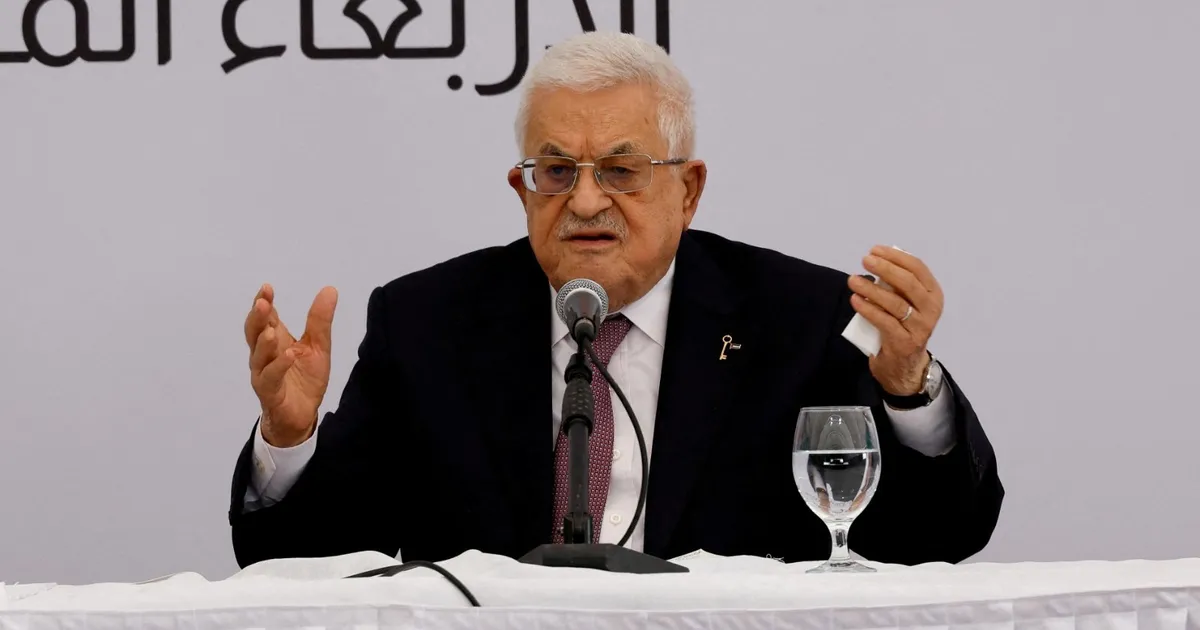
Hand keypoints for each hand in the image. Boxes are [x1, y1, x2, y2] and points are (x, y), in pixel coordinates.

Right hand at [245, 283, 338, 446]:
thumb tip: (330, 289)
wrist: (303, 415)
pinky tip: (288, 355)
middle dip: (256, 318)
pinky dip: (278, 366)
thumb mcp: (319, 346)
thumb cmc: (305, 379)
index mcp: (275, 341)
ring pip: (258, 356)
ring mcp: (264, 374)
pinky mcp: (270, 392)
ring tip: (271, 330)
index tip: (267, 288)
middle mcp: (264, 356)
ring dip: (263, 343)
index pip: (266, 318)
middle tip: (262, 302)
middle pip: (254, 333)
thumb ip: (320, 321)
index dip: (264, 302)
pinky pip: (270, 378)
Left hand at [847, 245, 943, 395]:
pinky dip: (868, 309)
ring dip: (870, 289)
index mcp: (934, 294)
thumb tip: (879, 260)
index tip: (875, 250)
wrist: (905, 366)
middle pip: (907, 283)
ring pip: (894, 302)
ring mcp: (919, 327)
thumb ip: (898, 285)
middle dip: (885, 268)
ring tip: (852, 281)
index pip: (917, 268)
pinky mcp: (904, 342)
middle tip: (865, 260)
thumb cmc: (902, 327)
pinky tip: (855, 300)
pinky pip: (884, 321)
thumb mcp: (906, 303)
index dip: (895, 257)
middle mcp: (931, 309)